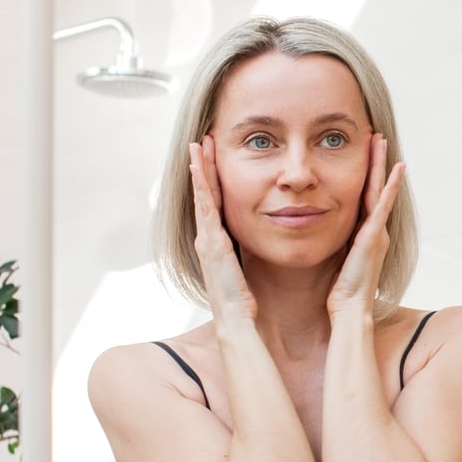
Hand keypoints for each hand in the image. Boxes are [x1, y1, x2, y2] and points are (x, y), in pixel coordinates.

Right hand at [189, 136, 257, 322]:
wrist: (237, 320)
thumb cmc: (246, 302)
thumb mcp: (248, 270)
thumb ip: (251, 255)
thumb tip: (263, 244)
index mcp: (218, 244)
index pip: (216, 204)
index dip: (213, 181)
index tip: (213, 158)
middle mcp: (208, 239)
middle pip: (205, 194)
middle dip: (202, 167)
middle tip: (202, 140)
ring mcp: (207, 239)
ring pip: (202, 195)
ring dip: (199, 169)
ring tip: (198, 144)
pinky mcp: (211, 243)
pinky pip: (205, 207)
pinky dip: (200, 186)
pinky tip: (198, 167)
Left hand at [327, 133, 404, 317]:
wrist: (349, 310)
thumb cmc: (339, 292)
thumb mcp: (333, 259)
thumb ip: (330, 242)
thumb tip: (311, 227)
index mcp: (364, 235)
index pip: (364, 198)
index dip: (366, 175)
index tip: (364, 154)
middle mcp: (375, 231)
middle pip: (376, 189)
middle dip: (377, 163)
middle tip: (376, 137)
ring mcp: (378, 233)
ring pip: (380, 191)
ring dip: (382, 166)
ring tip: (382, 142)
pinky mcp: (375, 237)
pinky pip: (383, 205)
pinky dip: (390, 186)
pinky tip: (396, 169)